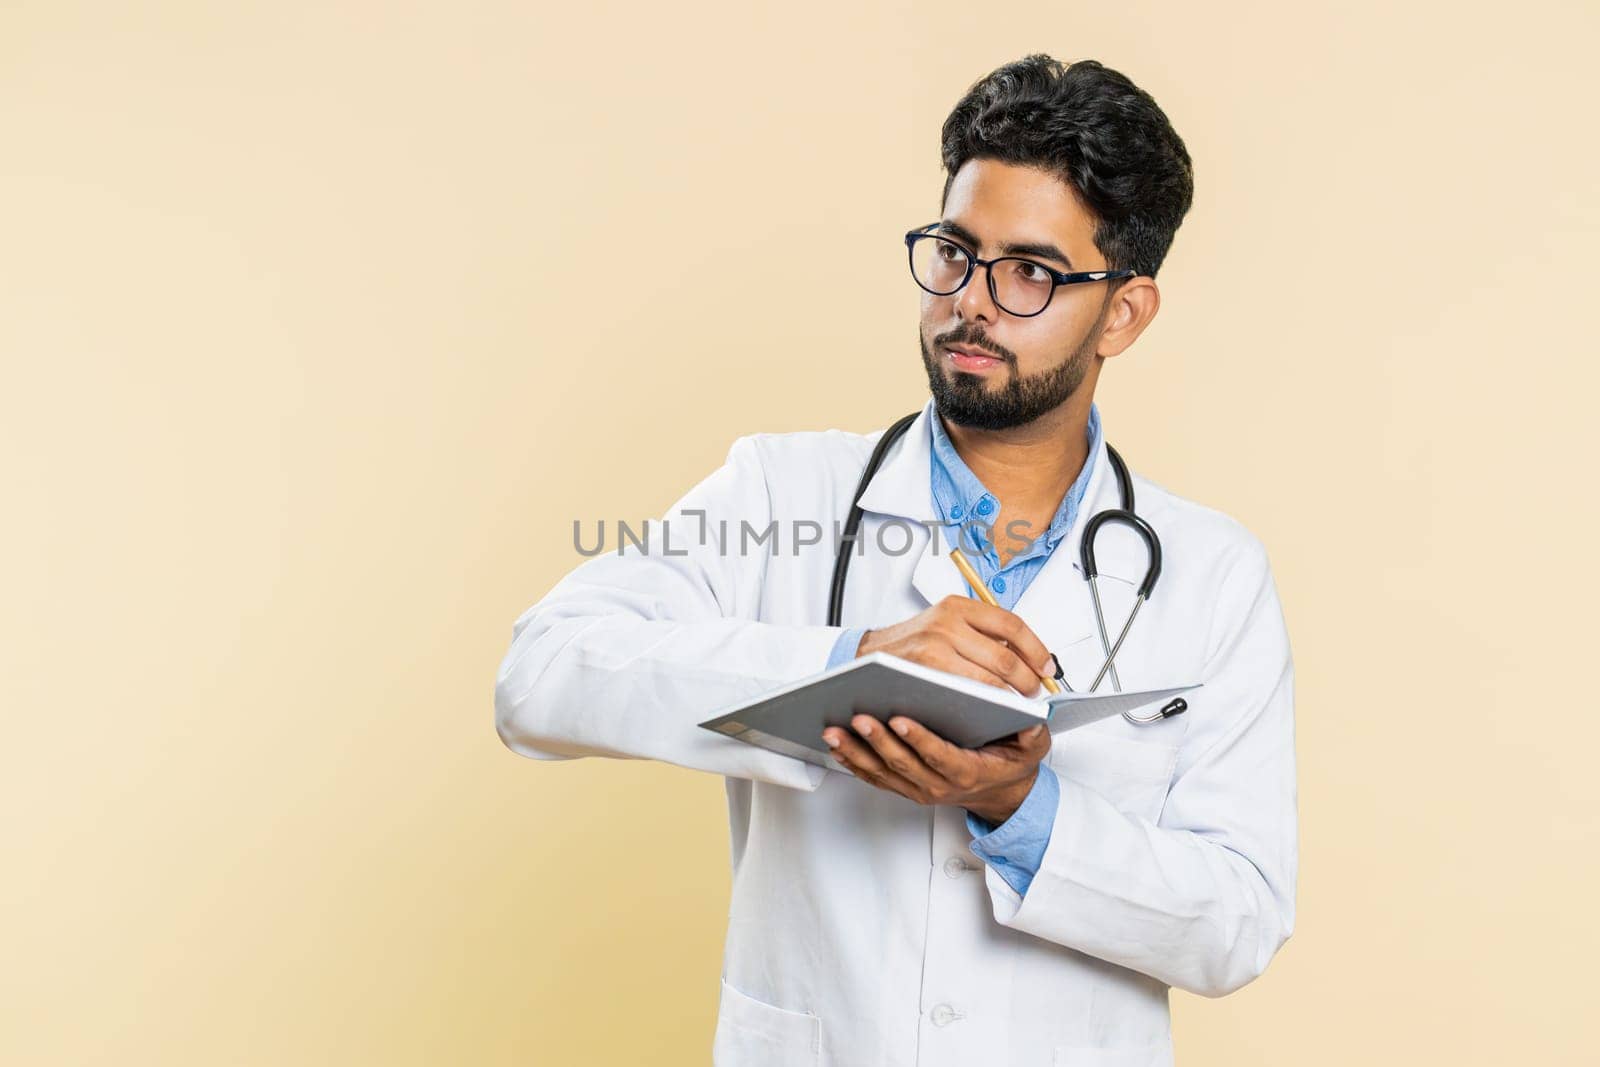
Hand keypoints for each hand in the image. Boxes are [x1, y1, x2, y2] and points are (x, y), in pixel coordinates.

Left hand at [822, 713, 1051, 823]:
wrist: (999, 794)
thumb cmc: (1009, 764)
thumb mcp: (1032, 748)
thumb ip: (1032, 734)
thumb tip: (1030, 720)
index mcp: (966, 772)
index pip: (939, 756)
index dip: (918, 739)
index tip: (900, 718)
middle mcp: (938, 784)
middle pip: (903, 763)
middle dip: (878, 740)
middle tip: (859, 717)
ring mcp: (918, 788)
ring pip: (882, 772)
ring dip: (856, 752)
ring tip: (834, 730)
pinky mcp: (904, 787)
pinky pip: (874, 777)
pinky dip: (853, 763)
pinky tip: (837, 746)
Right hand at [855, 595, 1057, 697]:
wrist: (867, 656)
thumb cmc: (912, 643)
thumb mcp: (946, 622)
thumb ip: (981, 632)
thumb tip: (1027, 655)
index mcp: (958, 606)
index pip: (1011, 625)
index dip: (1036, 649)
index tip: (1047, 667)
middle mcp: (946, 623)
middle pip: (1005, 657)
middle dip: (1027, 680)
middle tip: (1035, 691)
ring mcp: (934, 649)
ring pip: (989, 680)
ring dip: (1011, 696)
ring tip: (1018, 702)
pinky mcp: (925, 673)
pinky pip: (968, 694)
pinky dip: (987, 704)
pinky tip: (993, 708)